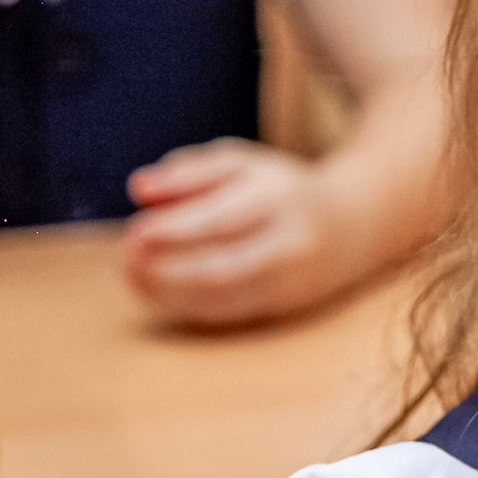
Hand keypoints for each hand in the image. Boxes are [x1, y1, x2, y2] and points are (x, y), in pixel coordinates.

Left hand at [122, 139, 362, 327]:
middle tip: (126, 259)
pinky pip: (228, 313)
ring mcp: (289, 281)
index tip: (136, 232)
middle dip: (166, 269)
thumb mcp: (241, 164)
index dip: (175, 230)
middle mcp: (290, 243)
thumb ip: (189, 172)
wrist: (351, 227)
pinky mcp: (283, 308)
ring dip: (169, 292)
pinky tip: (158, 292)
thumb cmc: (280, 189)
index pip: (222, 219)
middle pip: (221, 267)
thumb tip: (139, 189)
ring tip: (133, 275)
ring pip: (222, 298)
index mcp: (279, 198)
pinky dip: (187, 306)